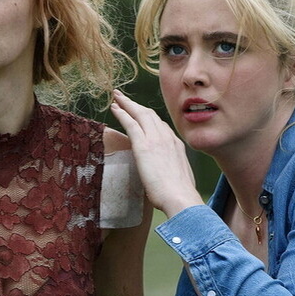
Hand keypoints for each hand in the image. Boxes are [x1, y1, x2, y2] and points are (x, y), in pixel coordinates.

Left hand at [110, 90, 203, 217]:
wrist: (180, 197)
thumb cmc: (179, 195)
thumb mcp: (180, 178)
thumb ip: (172, 171)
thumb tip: (166, 177)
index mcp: (176, 145)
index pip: (161, 125)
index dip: (148, 117)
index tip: (140, 113)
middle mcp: (167, 138)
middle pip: (150, 115)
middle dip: (136, 105)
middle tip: (124, 98)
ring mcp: (156, 140)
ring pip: (139, 114)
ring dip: (127, 104)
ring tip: (116, 97)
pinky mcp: (143, 145)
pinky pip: (130, 123)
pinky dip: (122, 113)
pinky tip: (114, 108)